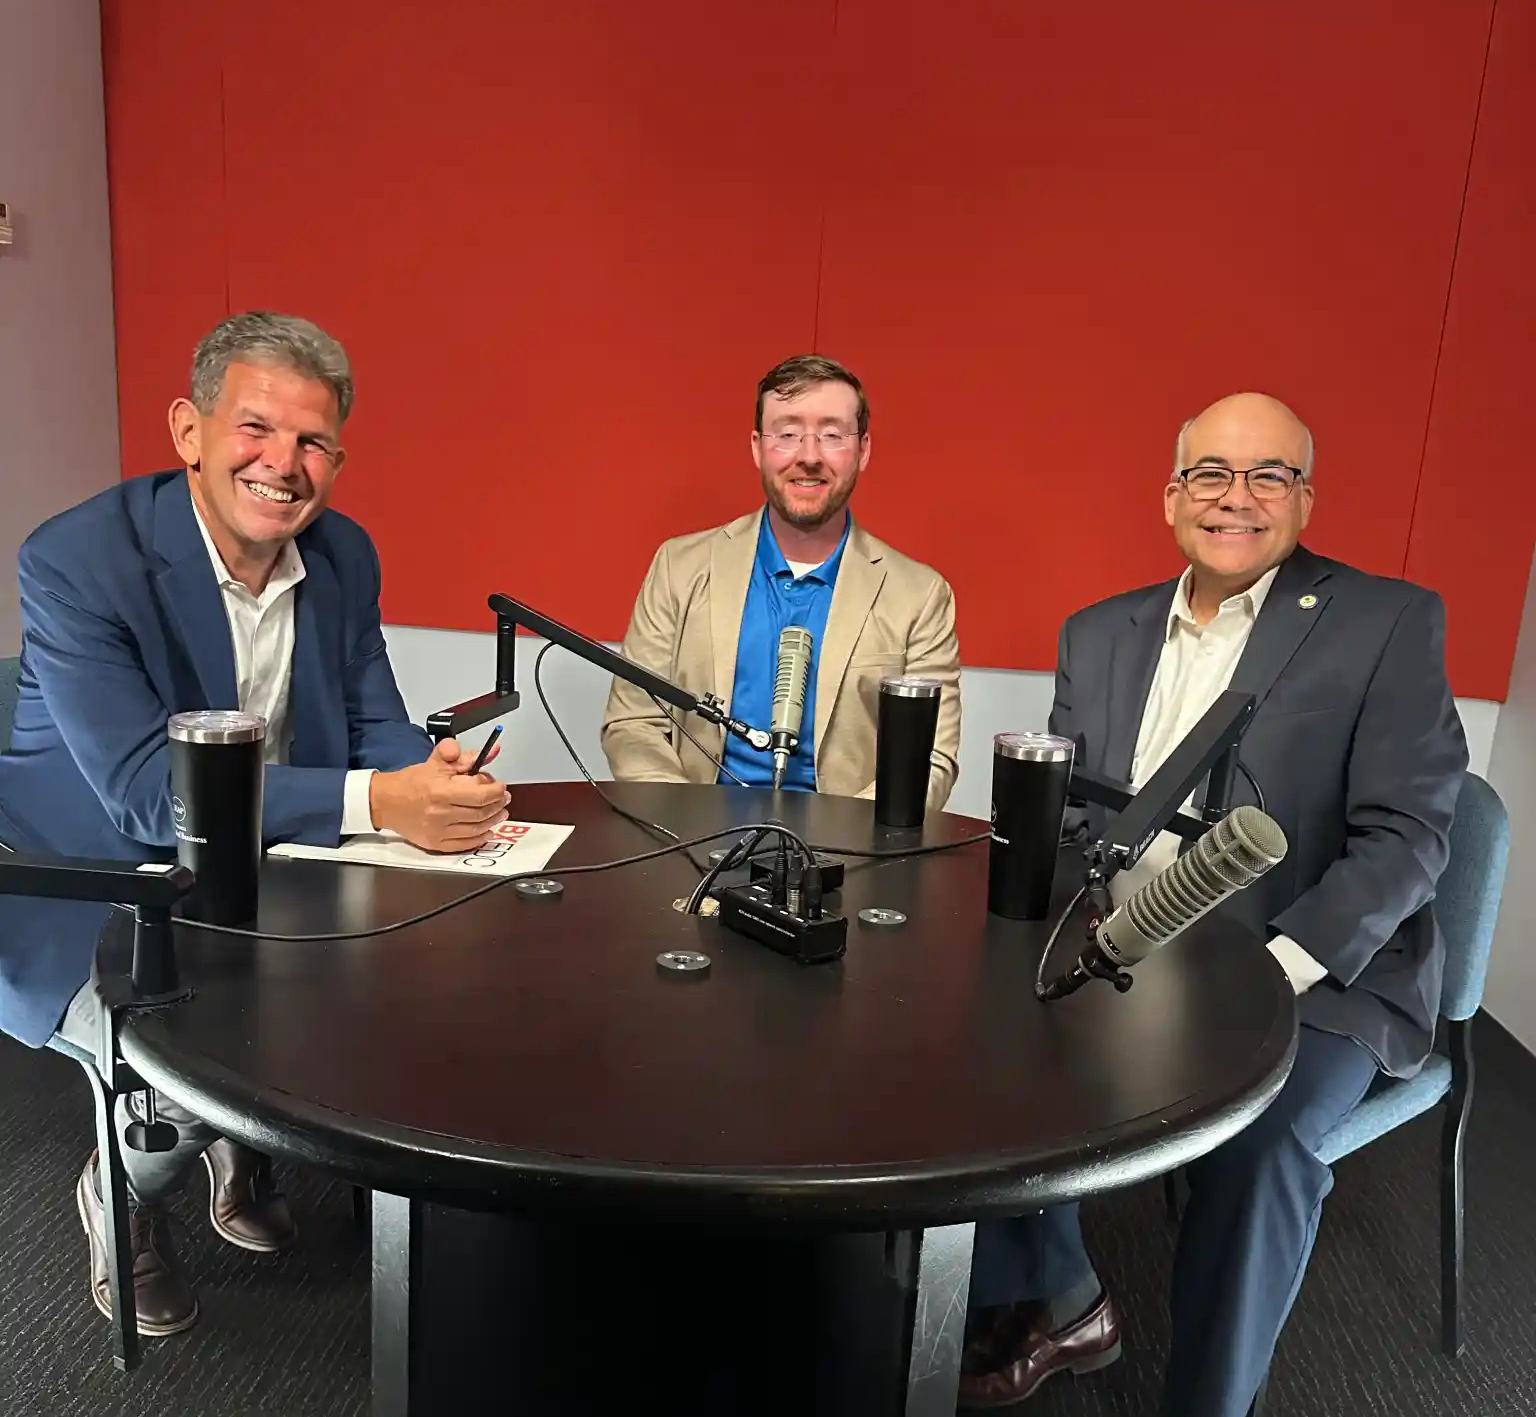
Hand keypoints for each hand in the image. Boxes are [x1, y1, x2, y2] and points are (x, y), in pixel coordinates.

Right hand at [369, 738, 509, 851]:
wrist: (385, 802)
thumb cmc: (411, 782)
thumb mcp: (437, 762)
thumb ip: (466, 756)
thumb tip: (492, 751)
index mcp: (441, 791)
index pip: (480, 794)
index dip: (496, 790)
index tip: (501, 786)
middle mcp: (440, 813)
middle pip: (481, 812)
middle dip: (498, 804)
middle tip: (503, 798)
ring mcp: (438, 831)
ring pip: (477, 829)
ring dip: (493, 820)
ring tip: (500, 812)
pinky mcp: (435, 844)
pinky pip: (465, 844)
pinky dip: (480, 838)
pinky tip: (487, 831)